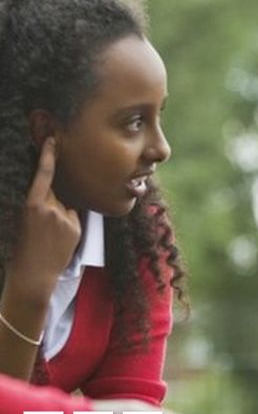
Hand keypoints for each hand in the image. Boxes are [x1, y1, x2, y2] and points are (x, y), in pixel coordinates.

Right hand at [5, 138, 80, 300]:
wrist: (34, 273)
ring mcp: (65, 217)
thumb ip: (40, 203)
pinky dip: (68, 224)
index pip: (43, 175)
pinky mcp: (76, 227)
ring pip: (66, 206)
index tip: (53, 140)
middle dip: (51, 202)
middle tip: (41, 226)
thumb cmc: (25, 246)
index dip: (48, 156)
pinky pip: (73, 217)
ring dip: (60, 215)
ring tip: (49, 235)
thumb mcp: (26, 218)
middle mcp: (50, 208)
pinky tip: (59, 239)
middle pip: (56, 193)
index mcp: (31, 204)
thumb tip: (56, 194)